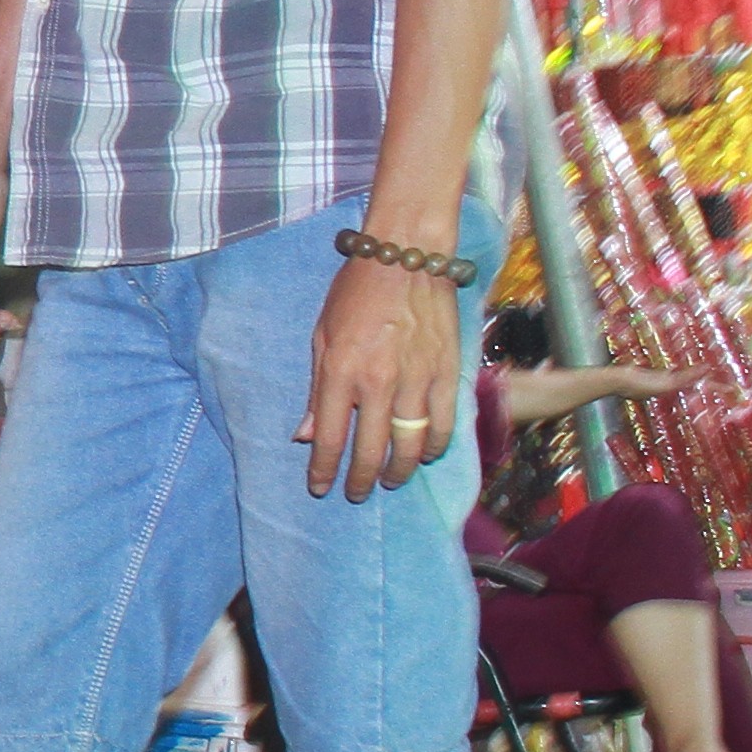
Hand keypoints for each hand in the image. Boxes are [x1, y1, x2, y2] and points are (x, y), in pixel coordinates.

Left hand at [293, 256, 461, 500]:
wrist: (406, 258)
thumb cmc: (356, 293)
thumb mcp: (321, 336)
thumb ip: (317, 389)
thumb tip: (306, 434)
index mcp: (341, 373)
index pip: (330, 438)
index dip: (324, 470)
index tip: (321, 487)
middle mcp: (378, 383)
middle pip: (369, 450)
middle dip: (360, 479)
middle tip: (356, 492)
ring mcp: (416, 380)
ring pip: (409, 445)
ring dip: (398, 471)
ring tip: (389, 480)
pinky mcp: (446, 374)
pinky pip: (442, 424)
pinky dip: (434, 446)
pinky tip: (425, 454)